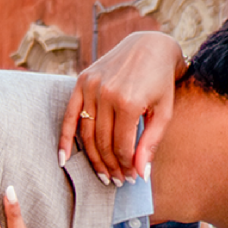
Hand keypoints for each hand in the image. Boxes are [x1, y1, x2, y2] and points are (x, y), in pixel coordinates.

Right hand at [57, 29, 184, 184]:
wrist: (150, 46)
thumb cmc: (161, 82)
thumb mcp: (164, 113)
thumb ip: (151, 144)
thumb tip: (140, 174)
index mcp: (129, 102)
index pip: (121, 146)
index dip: (125, 166)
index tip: (130, 178)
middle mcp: (106, 94)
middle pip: (103, 142)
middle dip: (110, 166)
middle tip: (117, 180)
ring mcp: (91, 86)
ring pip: (87, 134)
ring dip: (93, 158)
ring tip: (103, 175)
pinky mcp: (81, 81)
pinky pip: (69, 116)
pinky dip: (65, 139)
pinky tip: (63, 159)